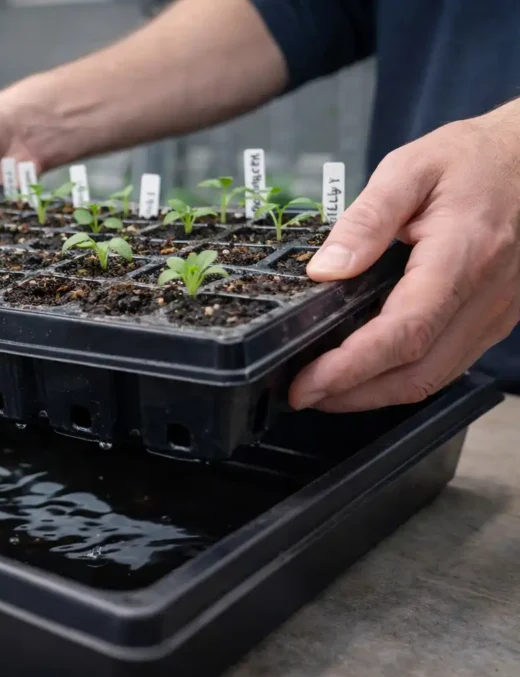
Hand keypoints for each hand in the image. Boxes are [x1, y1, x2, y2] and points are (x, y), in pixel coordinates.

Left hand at [289, 106, 519, 411]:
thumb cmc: (474, 158)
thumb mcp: (410, 168)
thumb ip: (364, 220)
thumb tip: (324, 269)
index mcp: (463, 256)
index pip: (404, 332)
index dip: (351, 368)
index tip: (307, 383)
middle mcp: (487, 296)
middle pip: (418, 372)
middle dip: (353, 394)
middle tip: (302, 394)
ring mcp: (497, 314)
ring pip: (434, 377)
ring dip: (375, 395)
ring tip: (325, 391)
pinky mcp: (496, 319)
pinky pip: (447, 364)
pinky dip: (401, 378)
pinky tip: (367, 373)